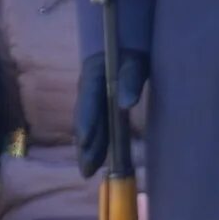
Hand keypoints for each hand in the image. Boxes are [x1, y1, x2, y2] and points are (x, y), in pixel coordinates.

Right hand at [75, 52, 148, 179]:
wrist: (120, 47)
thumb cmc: (130, 54)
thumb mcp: (135, 62)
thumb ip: (131, 80)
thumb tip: (127, 104)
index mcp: (92, 77)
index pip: (88, 101)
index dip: (87, 122)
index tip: (85, 142)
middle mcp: (86, 92)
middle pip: (84, 121)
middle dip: (85, 146)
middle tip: (86, 170)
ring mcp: (89, 101)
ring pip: (86, 128)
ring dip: (87, 150)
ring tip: (88, 172)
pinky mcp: (96, 109)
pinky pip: (93, 129)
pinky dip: (94, 145)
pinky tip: (96, 161)